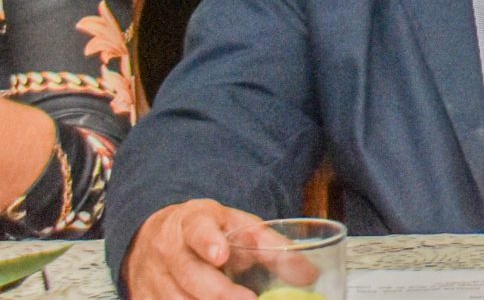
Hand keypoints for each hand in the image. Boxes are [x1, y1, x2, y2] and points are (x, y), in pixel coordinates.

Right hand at [123, 200, 276, 299]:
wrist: (159, 235)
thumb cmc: (210, 231)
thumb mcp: (240, 227)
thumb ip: (274, 247)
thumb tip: (311, 275)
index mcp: (192, 222)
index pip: (197, 230)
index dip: (208, 242)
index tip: (221, 255)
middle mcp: (167, 249)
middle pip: (189, 274)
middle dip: (218, 292)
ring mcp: (151, 276)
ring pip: (174, 299)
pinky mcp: (143, 298)